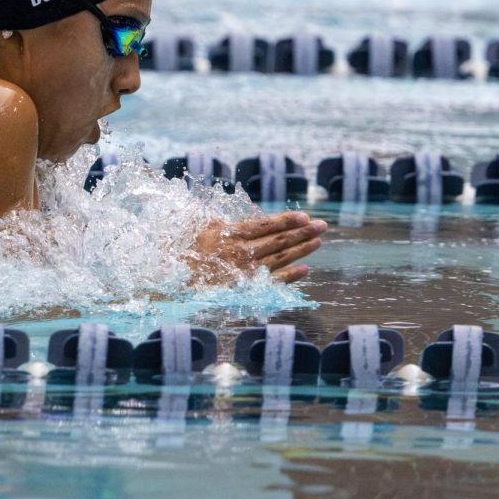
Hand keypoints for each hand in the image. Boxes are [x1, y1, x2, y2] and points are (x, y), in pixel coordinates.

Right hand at [191, 211, 325, 284]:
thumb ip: (222, 219)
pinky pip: (273, 281)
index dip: (286, 220)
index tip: (304, 216)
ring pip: (280, 258)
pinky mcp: (246, 287)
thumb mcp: (201, 227)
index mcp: (230, 234)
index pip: (265, 225)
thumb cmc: (186, 250)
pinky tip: (305, 269)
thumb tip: (238, 212)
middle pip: (279, 240)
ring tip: (318, 241)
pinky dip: (291, 275)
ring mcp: (245, 271)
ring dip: (302, 250)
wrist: (176, 280)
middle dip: (303, 232)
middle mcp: (241, 252)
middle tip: (322, 226)